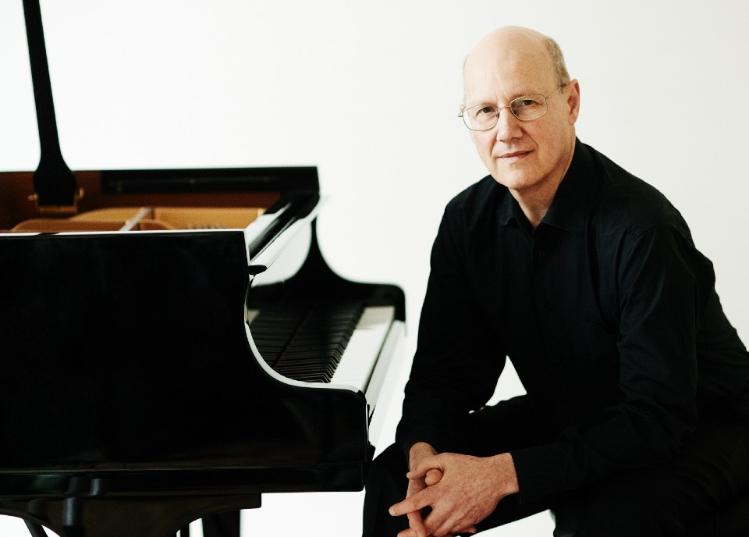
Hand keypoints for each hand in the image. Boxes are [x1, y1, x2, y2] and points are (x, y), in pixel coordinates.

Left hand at [390, 452, 518, 536]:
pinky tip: (437, 533)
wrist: (496, 477)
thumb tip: (409, 475)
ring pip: (439, 533)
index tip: (392, 510)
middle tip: (401, 535)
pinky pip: (453, 532)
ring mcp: (459, 517)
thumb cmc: (471, 466)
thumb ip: (425, 465)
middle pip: (426, 527)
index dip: (402, 508)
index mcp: (441, 491)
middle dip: (412, 532)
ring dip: (427, 535)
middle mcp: (448, 507)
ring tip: (417, 535)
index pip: (416, 503)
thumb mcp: (446, 459)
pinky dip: (444, 534)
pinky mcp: (468, 522)